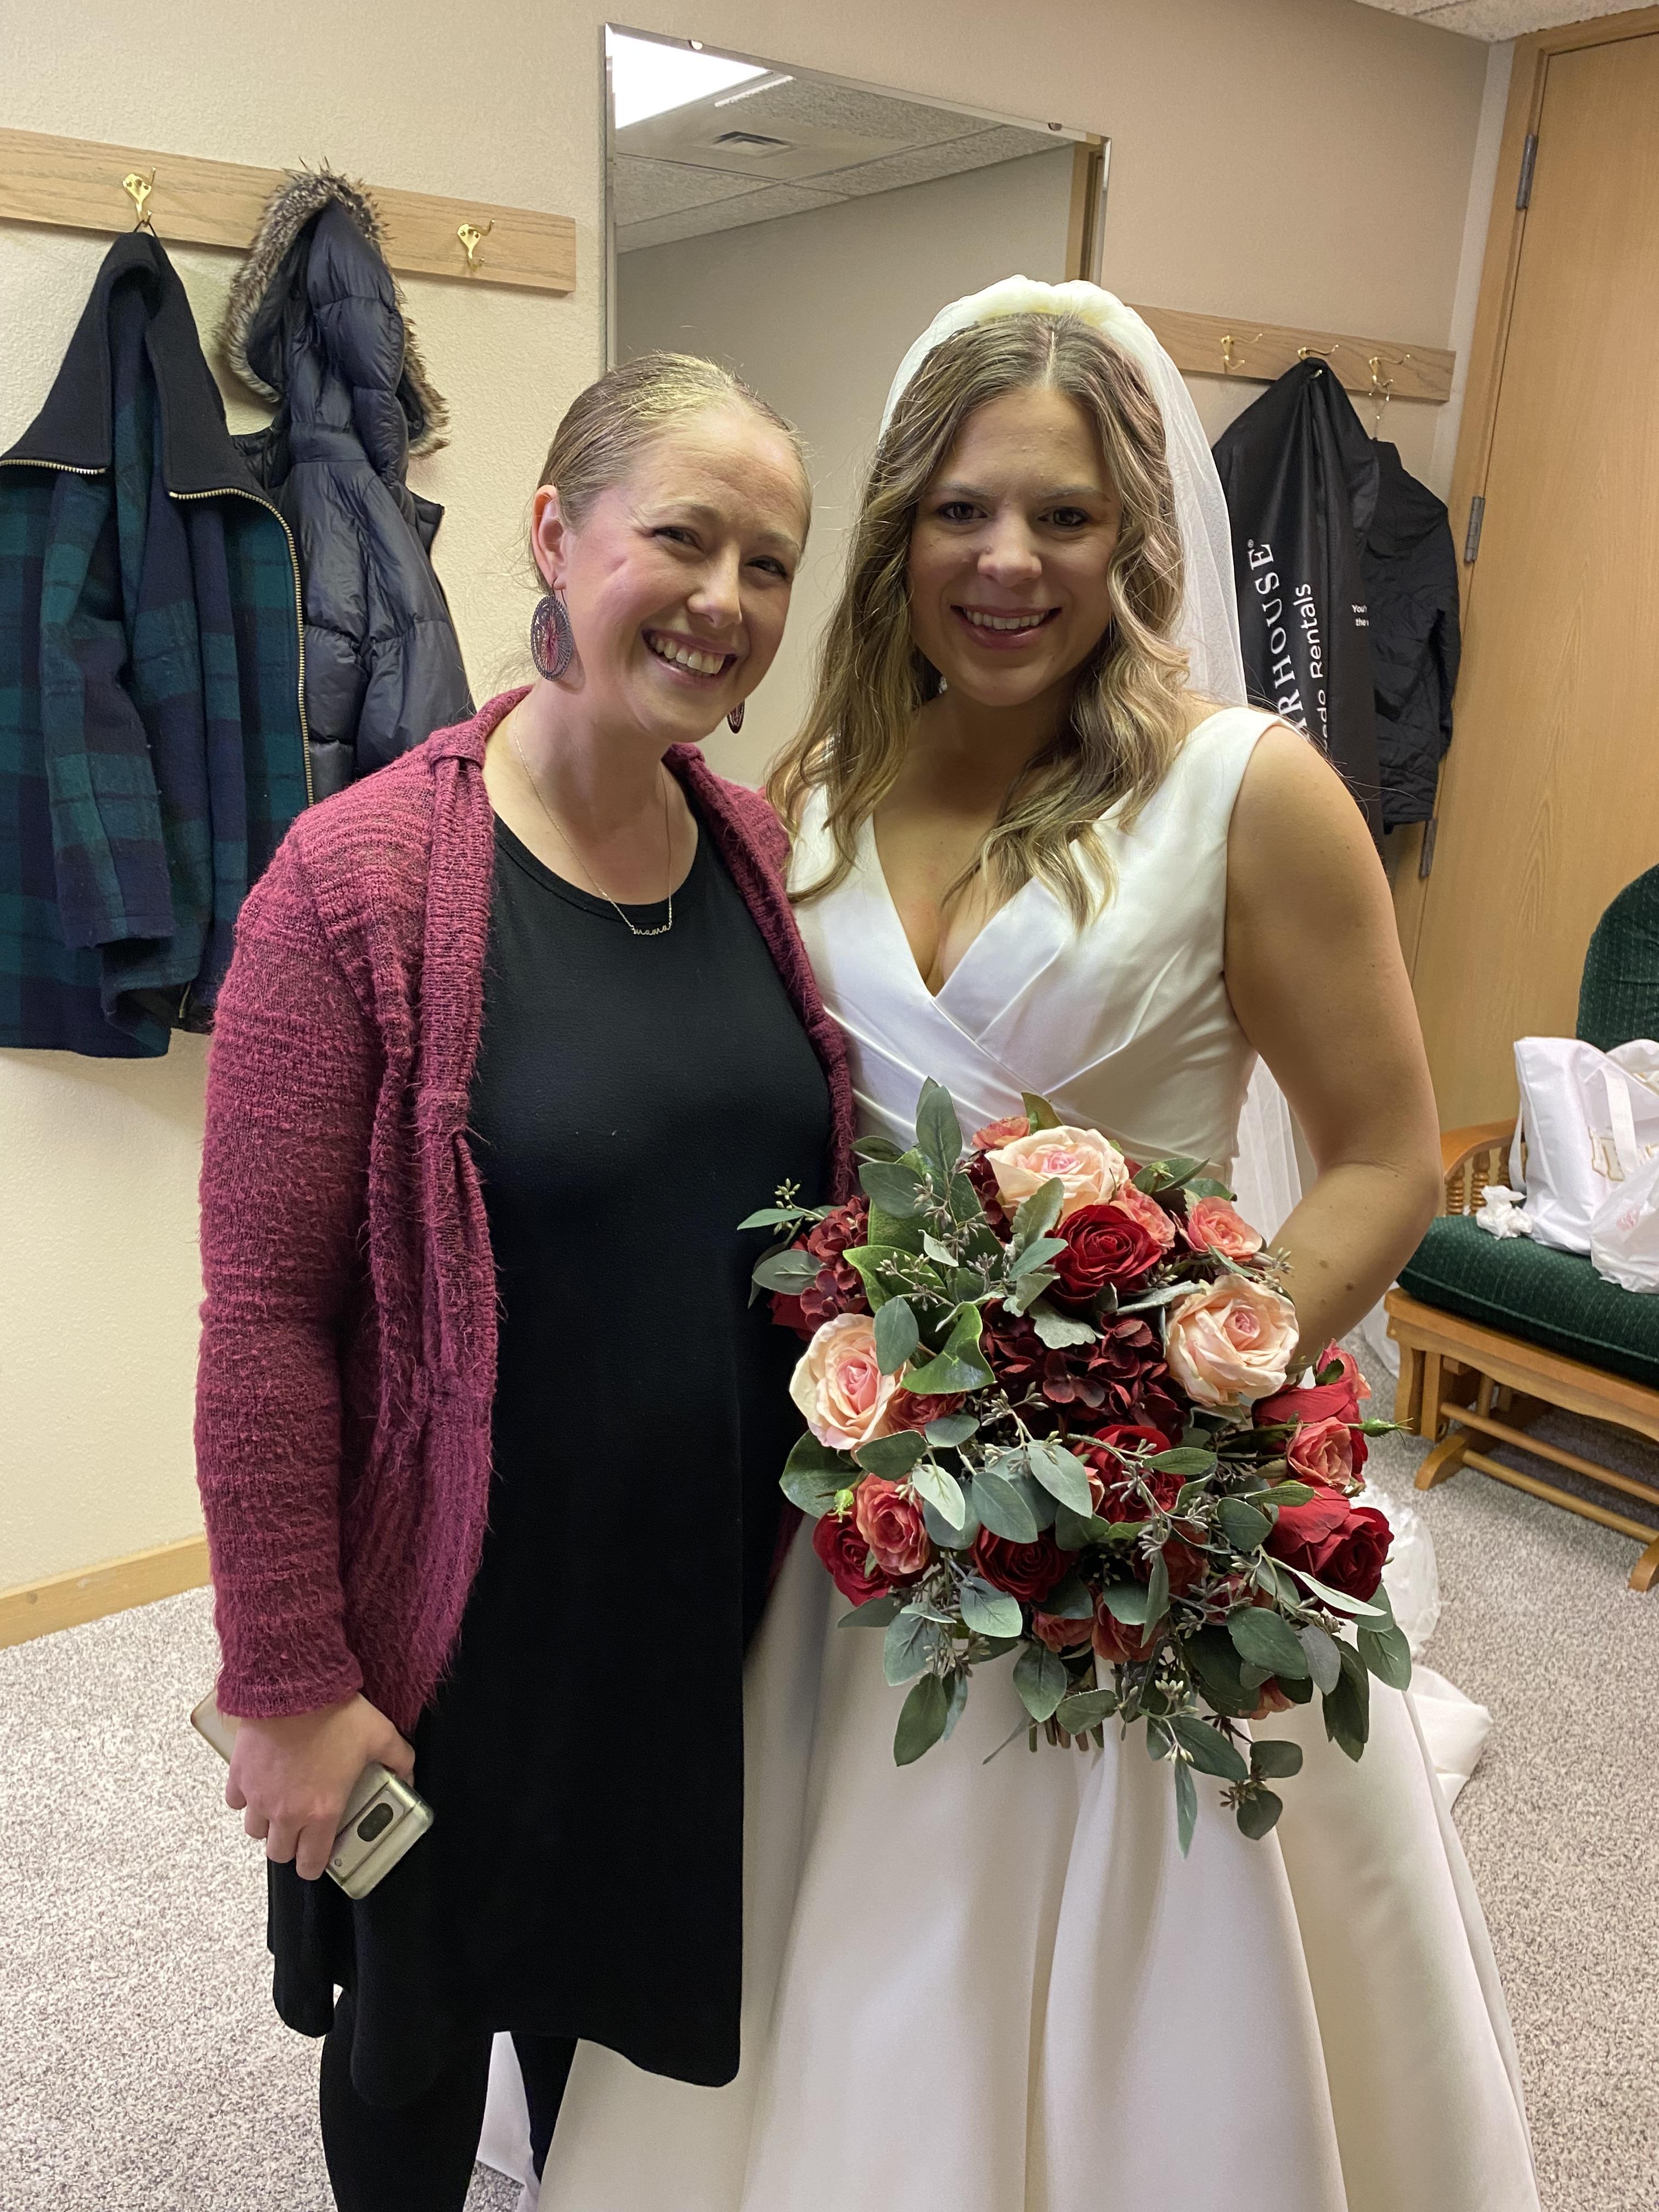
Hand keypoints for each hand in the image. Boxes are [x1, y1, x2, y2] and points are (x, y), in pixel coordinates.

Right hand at [226, 1695, 415, 1882]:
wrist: (294, 1686)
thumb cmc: (336, 1713)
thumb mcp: (381, 1735)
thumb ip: (400, 1760)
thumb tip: (410, 1775)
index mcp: (321, 1811)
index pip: (310, 1864)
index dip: (315, 1865)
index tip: (319, 1857)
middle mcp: (286, 1812)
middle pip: (278, 1853)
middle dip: (291, 1845)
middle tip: (302, 1827)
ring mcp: (259, 1796)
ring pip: (255, 1830)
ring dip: (267, 1823)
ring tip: (282, 1803)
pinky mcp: (239, 1776)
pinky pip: (236, 1801)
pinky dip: (247, 1797)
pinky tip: (262, 1781)